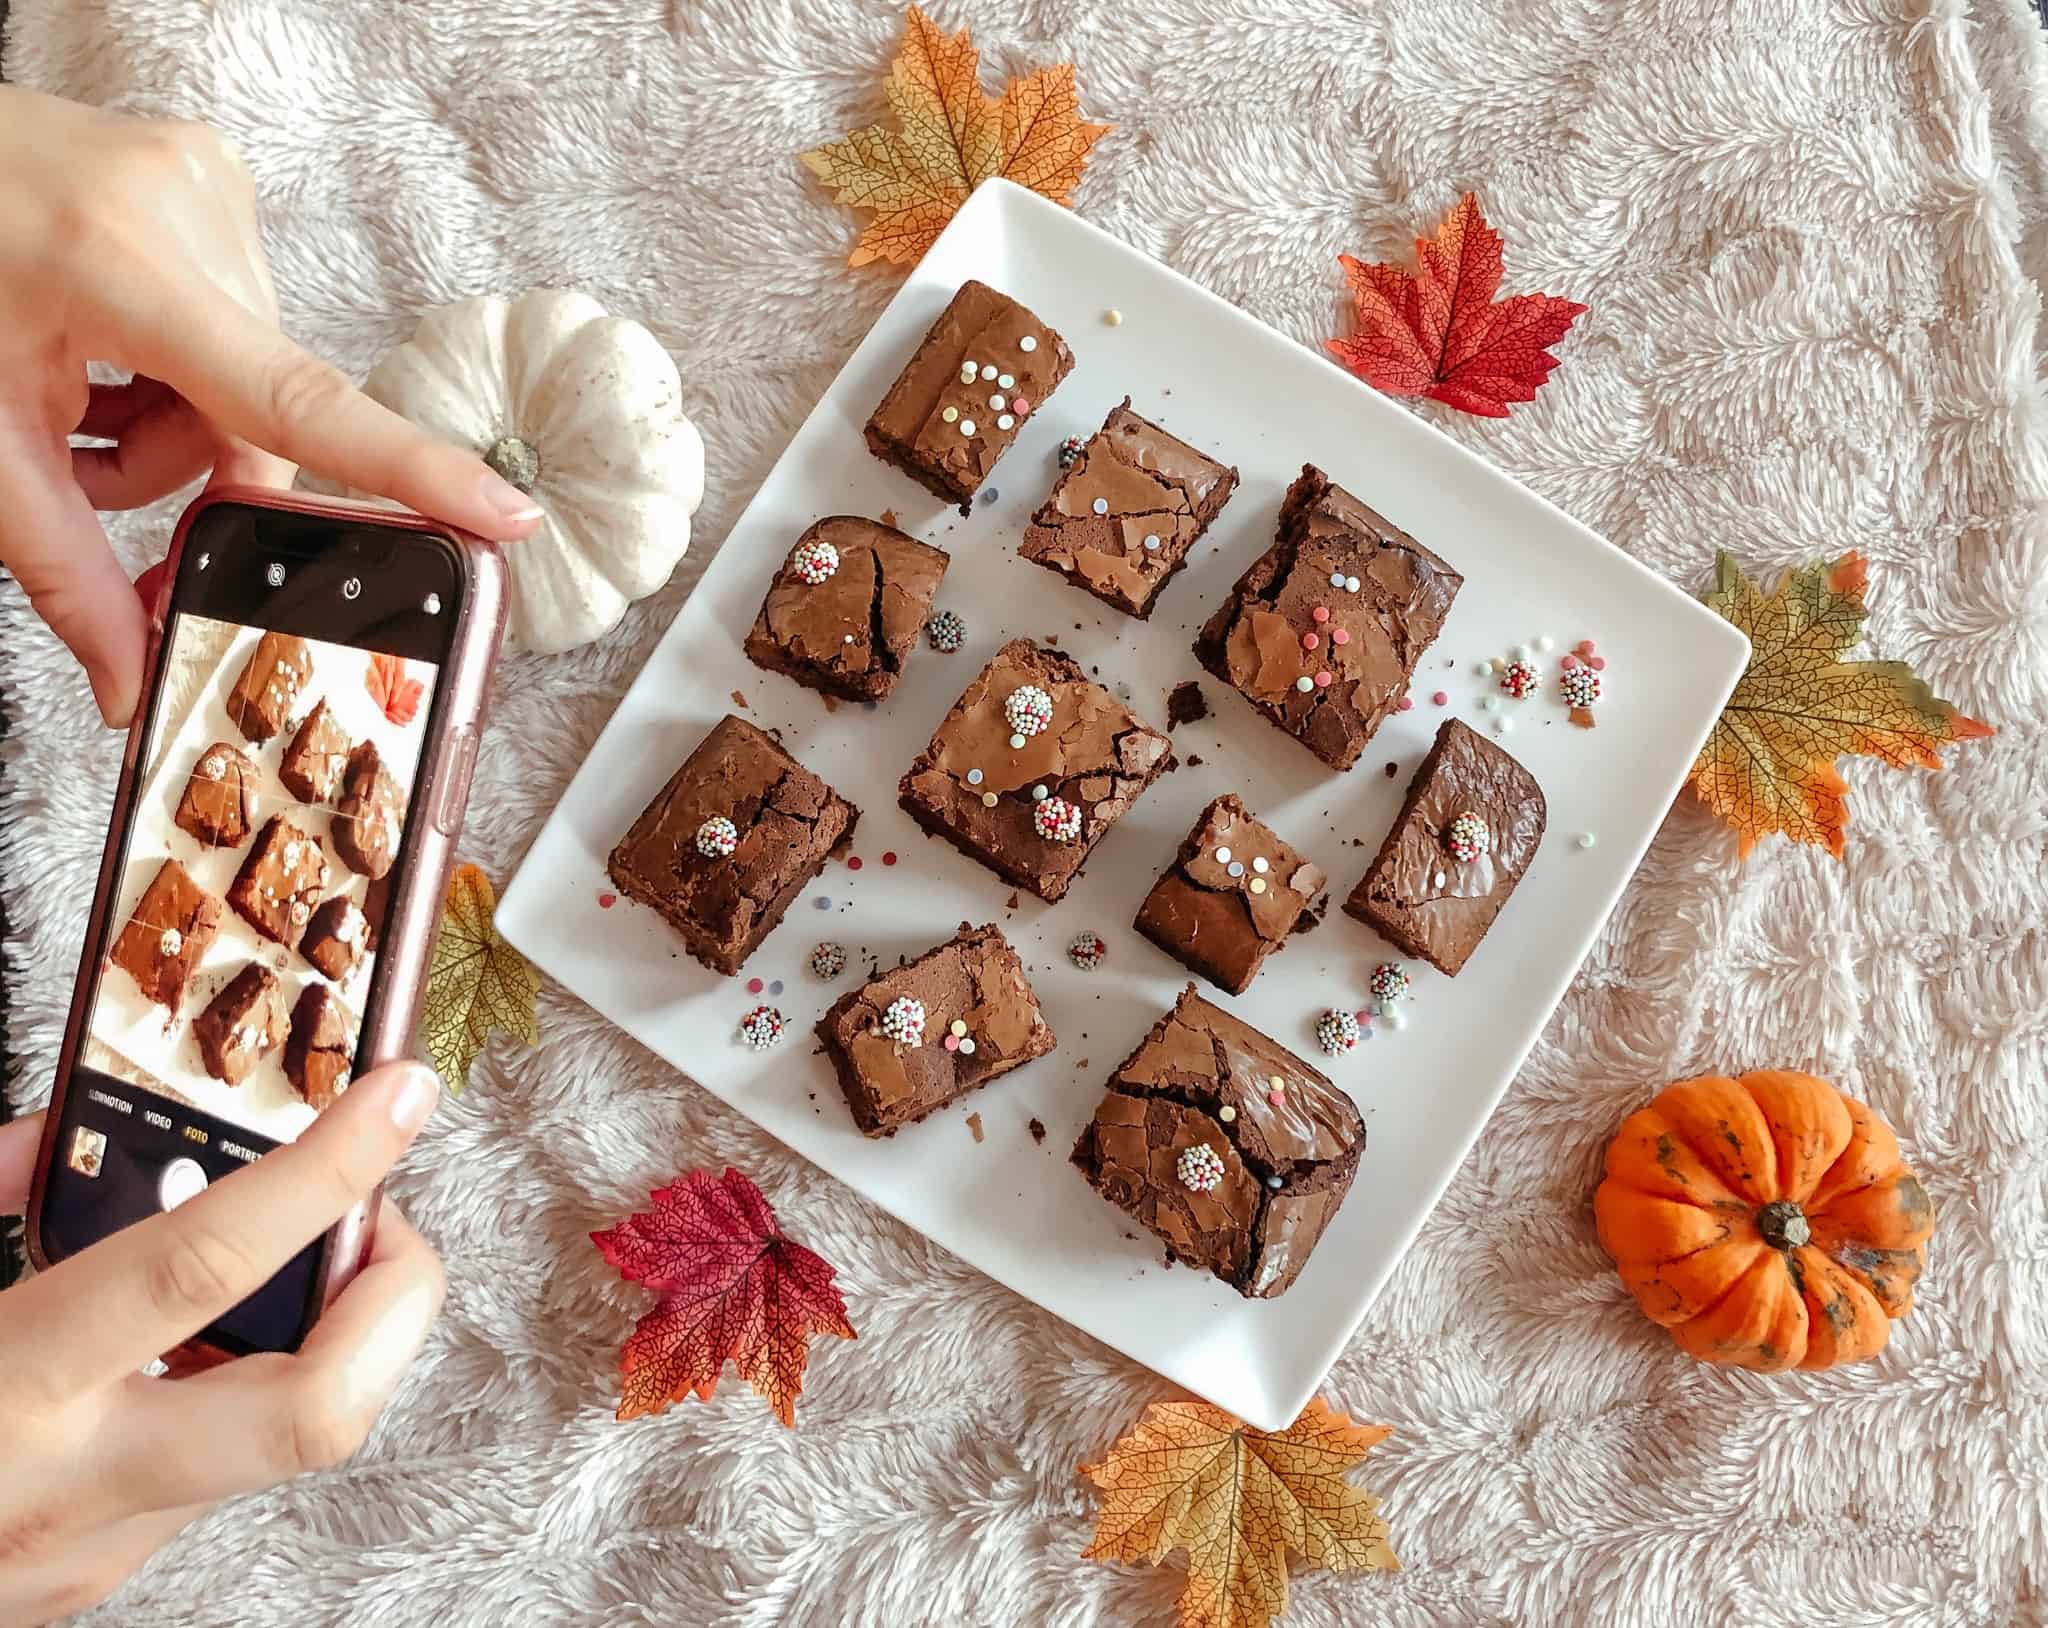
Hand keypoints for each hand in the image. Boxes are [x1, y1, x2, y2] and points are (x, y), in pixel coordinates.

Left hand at [0, 89, 542, 726]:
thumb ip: (63, 571)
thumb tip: (130, 679)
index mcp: (117, 263)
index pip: (296, 396)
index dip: (407, 468)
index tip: (498, 513)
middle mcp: (185, 207)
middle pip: (257, 413)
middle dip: (185, 470)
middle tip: (87, 465)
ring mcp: (203, 181)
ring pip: (244, 375)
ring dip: (173, 419)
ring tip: (76, 395)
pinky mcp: (204, 175)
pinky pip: (231, 314)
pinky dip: (171, 358)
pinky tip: (99, 344)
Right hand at [0, 1063, 443, 1626]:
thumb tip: (63, 1131)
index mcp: (4, 1390)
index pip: (208, 1264)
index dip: (324, 1169)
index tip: (397, 1096)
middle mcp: (73, 1483)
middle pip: (322, 1408)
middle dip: (400, 1299)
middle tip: (384, 1213)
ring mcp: (100, 1546)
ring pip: (294, 1441)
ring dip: (339, 1335)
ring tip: (303, 1256)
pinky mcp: (105, 1576)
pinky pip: (222, 1469)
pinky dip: (247, 1383)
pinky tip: (195, 1341)